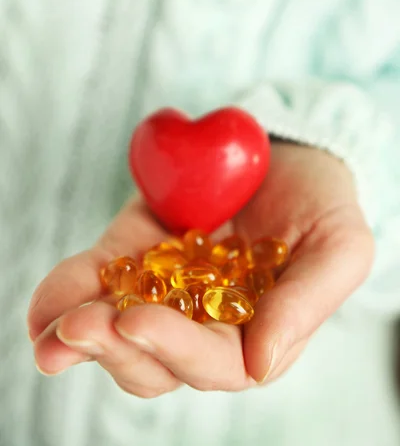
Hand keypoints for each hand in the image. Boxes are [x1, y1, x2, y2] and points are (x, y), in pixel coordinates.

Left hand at [28, 142, 373, 396]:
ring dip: (79, 335)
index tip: (137, 322)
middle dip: (115, 349)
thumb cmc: (324, 202)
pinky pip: (101, 276)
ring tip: (48, 329)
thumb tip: (260, 366)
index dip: (174, 350)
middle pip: (153, 359)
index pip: (212, 363)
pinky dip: (70, 290)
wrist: (289, 152)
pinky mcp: (136, 248)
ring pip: (116, 330)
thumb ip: (307, 304)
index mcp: (253, 333)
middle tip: (78, 330)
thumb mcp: (339, 247)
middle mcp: (202, 320)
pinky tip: (45, 304)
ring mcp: (164, 286)